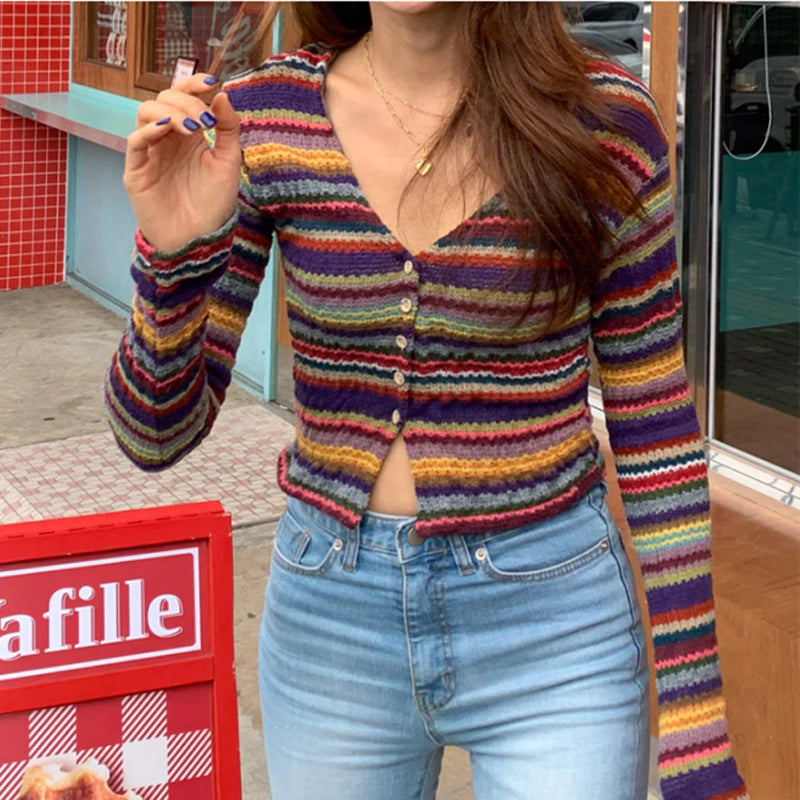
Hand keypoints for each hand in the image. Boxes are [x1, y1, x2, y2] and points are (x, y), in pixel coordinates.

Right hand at [123, 73, 242, 253]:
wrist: (199, 240)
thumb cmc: (213, 204)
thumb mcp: (228, 163)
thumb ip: (227, 129)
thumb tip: (222, 94)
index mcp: (188, 135)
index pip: (183, 97)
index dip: (193, 85)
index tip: (211, 81)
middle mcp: (167, 139)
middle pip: (164, 99)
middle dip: (186, 102)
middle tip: (206, 120)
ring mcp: (150, 152)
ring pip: (146, 112)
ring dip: (170, 112)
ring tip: (193, 128)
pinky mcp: (137, 170)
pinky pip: (135, 141)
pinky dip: (149, 129)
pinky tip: (166, 128)